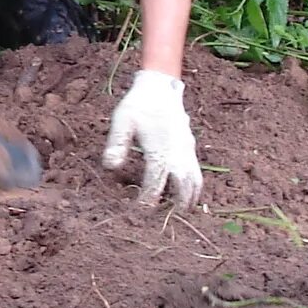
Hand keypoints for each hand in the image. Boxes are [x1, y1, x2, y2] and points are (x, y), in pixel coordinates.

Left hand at [101, 69, 200, 207]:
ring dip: (189, 198)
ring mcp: (187, 151)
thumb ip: (117, 143)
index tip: (140, 212)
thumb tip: (110, 167)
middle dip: (176, 205)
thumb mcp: (122, 121)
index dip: (148, 199)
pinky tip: (186, 195)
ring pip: (195, 181)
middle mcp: (178, 153)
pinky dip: (194, 187)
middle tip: (166, 220)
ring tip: (180, 213)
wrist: (160, 87)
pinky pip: (197, 172)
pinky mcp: (190, 148)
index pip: (155, 182)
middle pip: (183, 187)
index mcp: (160, 149)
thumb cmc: (139, 105)